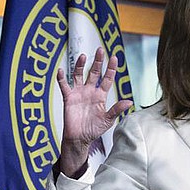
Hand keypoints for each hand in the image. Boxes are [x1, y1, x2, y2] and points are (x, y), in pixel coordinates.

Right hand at [56, 48, 132, 176]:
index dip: (111, 68)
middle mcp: (90, 91)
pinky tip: (60, 71)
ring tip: (83, 56)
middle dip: (97, 61)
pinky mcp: (69, 98)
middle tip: (100, 50)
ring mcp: (79, 93)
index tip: (114, 57)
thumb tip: (129, 101)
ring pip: (79, 75)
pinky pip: (64, 86)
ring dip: (80, 65)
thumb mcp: (108, 120)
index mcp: (101, 95)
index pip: (107, 79)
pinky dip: (61, 78)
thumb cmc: (93, 129)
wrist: (79, 138)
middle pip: (94, 72)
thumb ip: (116, 110)